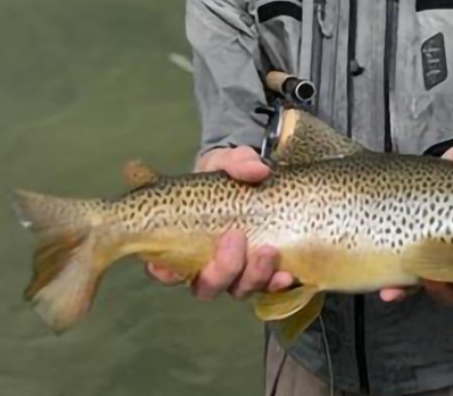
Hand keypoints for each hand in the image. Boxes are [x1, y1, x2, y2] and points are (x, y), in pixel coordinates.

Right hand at [146, 146, 294, 299]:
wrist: (258, 179)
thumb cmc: (227, 174)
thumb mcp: (227, 161)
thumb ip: (238, 162)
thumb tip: (258, 170)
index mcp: (185, 243)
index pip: (166, 270)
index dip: (167, 272)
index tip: (174, 264)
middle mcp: (209, 265)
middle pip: (208, 286)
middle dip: (223, 268)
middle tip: (237, 236)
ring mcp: (238, 272)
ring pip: (239, 290)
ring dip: (253, 276)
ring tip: (268, 251)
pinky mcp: (264, 271)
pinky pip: (269, 287)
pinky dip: (276, 284)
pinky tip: (286, 275)